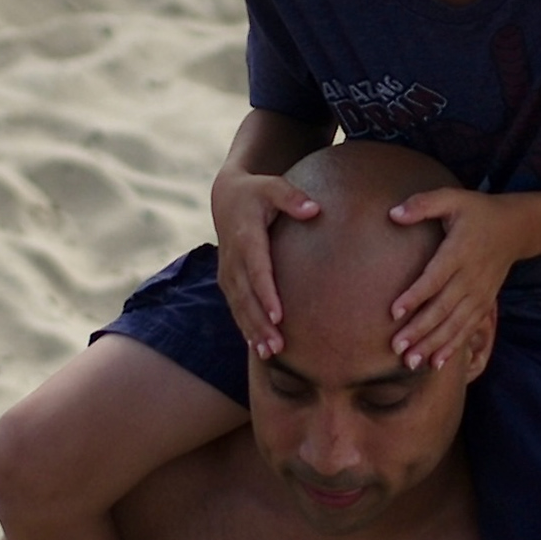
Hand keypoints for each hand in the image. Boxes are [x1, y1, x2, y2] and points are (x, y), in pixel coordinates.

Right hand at [212, 167, 319, 357]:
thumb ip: (292, 197)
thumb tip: (314, 210)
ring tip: (269, 353)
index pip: (256, 269)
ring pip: (238, 306)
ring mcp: (227, 272)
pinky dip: (245, 327)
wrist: (226, 198)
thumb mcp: (272, 186)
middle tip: (277, 346)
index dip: (265, 293)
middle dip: (260, 323)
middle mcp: (232, 258)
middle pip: (246, 296)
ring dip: (252, 331)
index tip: (278, 315)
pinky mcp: (228, 281)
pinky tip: (258, 348)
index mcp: (245, 237)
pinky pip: (236, 307)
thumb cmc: (257, 192)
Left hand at [389, 190, 519, 367]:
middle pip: (443, 308)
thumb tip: (392, 213)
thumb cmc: (476, 212)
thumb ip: (423, 204)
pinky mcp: (485, 304)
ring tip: (411, 362)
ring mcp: (480, 293)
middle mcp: (471, 276)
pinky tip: (436, 363)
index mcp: (460, 251)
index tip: (394, 312)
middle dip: (420, 330)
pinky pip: (468, 328)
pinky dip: (453, 346)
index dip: (416, 295)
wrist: (515, 229)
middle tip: (397, 348)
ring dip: (433, 344)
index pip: (435, 277)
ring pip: (455, 324)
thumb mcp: (452, 199)